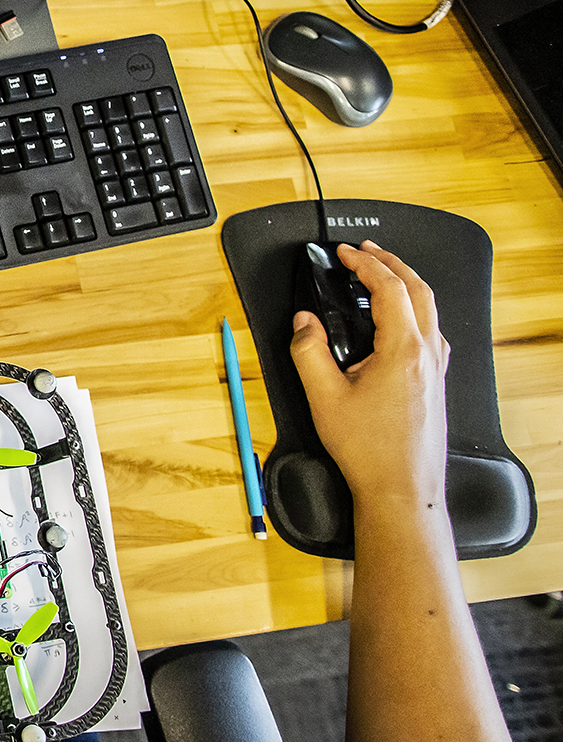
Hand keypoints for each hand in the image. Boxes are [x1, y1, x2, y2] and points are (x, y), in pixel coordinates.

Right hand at [289, 241, 451, 515]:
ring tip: (381, 277)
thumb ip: (308, 351)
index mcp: (403, 350)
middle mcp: (428, 354)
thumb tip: (303, 321)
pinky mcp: (437, 383)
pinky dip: (415, 311)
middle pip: (420, 290)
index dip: (365, 264)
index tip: (345, 253)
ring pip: (430, 310)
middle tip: (367, 252)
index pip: (389, 289)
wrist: (403, 489)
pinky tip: (398, 322)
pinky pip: (433, 332)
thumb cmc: (369, 450)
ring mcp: (438, 369)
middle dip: (392, 263)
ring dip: (407, 285)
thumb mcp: (324, 397)